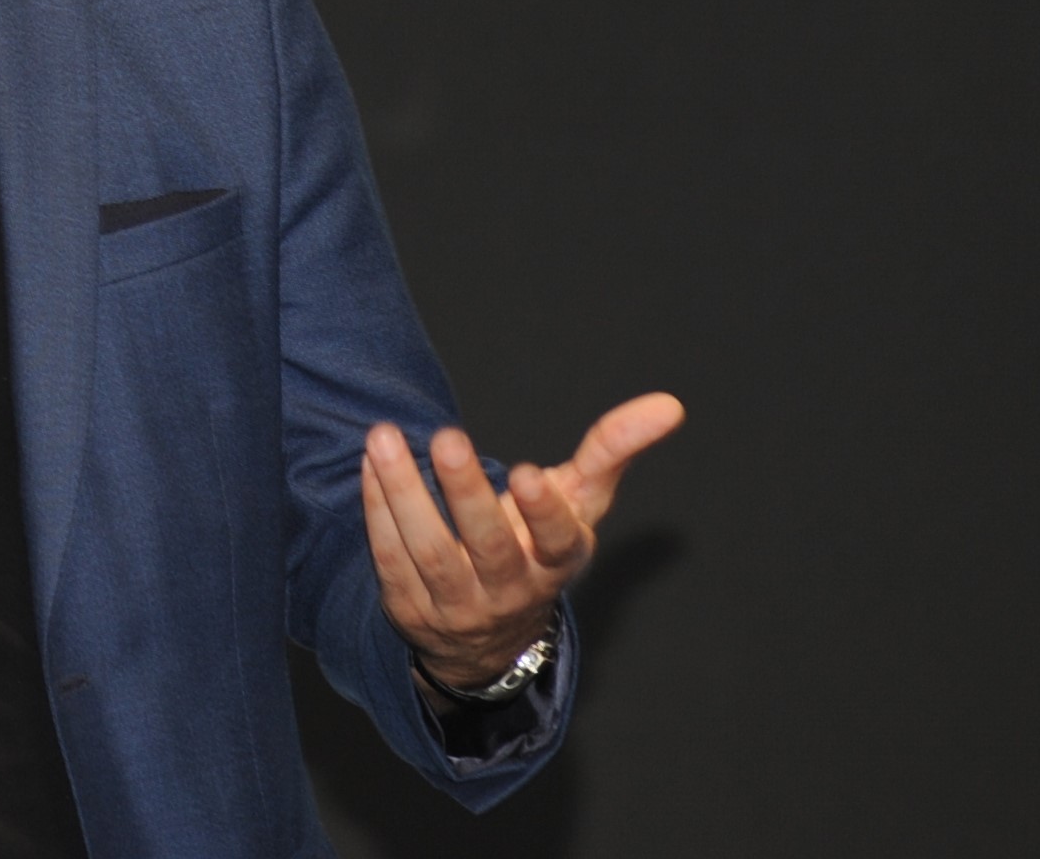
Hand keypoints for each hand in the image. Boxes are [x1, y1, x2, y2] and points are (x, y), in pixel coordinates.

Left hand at [363, 392, 684, 694]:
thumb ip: (613, 451)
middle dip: (465, 492)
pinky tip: (370, 464)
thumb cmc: (540, 542)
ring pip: (429, 553)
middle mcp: (511, 589)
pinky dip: (378, 511)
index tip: (529, 473)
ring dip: (404, 494)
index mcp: (557, 561)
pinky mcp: (411, 609)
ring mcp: (459, 606)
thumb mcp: (580, 502)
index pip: (556, 543)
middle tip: (447, 438)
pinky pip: (390, 560)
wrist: (489, 635)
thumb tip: (669, 405)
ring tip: (384, 438)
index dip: (543, 513)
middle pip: (486, 546)